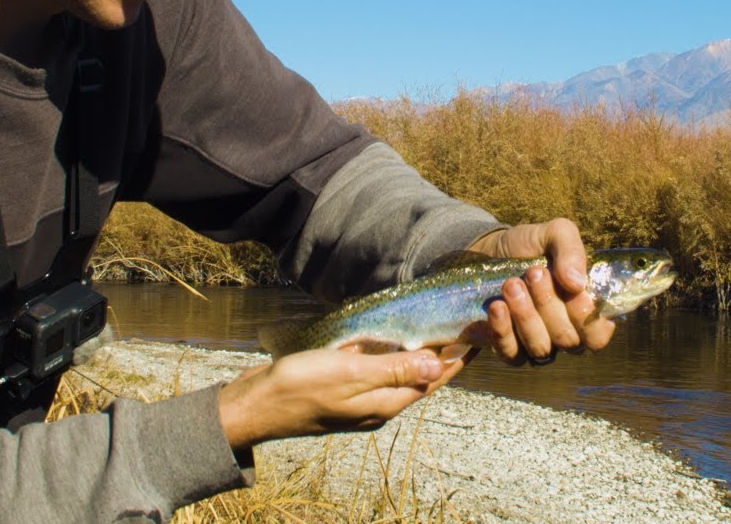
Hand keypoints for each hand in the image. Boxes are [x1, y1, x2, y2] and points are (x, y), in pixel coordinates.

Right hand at [217, 347, 461, 449]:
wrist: (252, 407)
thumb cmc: (298, 388)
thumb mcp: (349, 373)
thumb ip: (392, 369)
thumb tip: (436, 364)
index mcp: (385, 404)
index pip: (433, 378)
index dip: (457, 356)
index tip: (478, 332)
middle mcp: (377, 406)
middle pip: (420, 377)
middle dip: (443, 353)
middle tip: (462, 322)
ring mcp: (359, 401)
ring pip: (399, 373)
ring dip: (417, 352)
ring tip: (436, 324)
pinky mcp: (342, 392)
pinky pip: (375, 371)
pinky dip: (388, 353)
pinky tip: (389, 336)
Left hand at [468, 218, 616, 365]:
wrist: (491, 250)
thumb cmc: (532, 246)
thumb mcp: (555, 233)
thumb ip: (572, 251)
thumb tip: (577, 283)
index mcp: (586, 309)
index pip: (598, 335)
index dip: (588, 319)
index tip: (573, 290)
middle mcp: (566, 332)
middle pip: (568, 339)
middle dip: (549, 304)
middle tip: (533, 273)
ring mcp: (538, 343)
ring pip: (541, 347)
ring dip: (526, 315)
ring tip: (511, 284)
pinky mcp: (509, 349)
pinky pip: (510, 353)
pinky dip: (503, 330)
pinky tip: (497, 306)